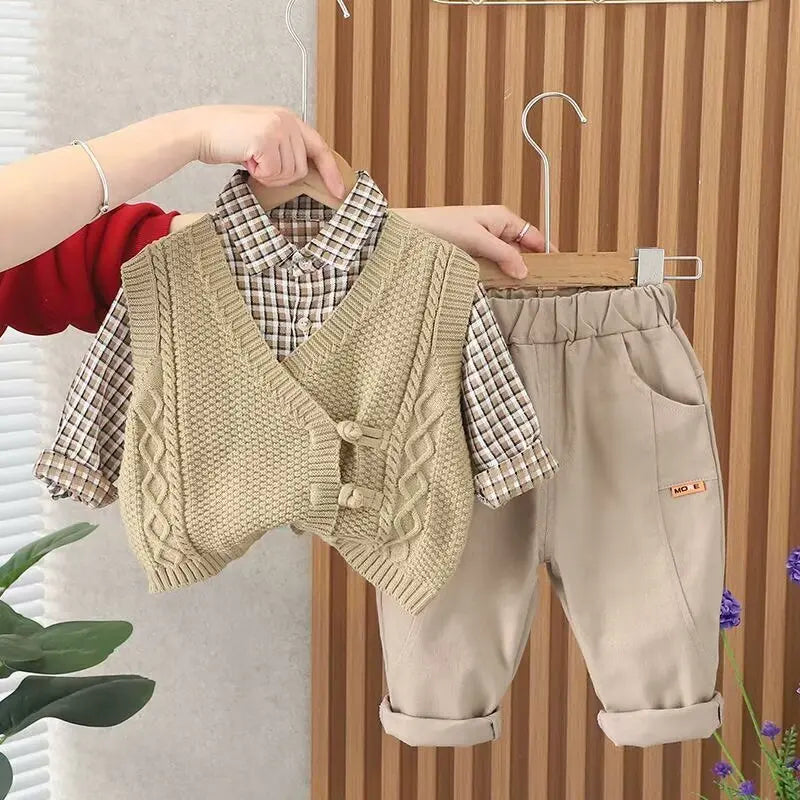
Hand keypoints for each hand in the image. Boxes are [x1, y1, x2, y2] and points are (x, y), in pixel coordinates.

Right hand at [191, 105, 345, 198]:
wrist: (201, 130)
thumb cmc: (229, 138)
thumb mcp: (265, 140)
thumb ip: (286, 149)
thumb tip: (303, 173)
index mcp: (290, 119)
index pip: (320, 148)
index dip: (331, 172)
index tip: (339, 191)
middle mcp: (288, 120)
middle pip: (301, 169)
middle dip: (280, 176)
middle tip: (258, 164)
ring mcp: (278, 128)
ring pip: (288, 173)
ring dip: (268, 175)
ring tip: (251, 159)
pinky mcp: (266, 138)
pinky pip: (273, 173)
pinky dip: (258, 174)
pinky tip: (246, 159)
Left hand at [393, 205, 547, 278]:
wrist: (409, 231)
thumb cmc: (440, 227)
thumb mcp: (477, 240)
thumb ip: (503, 254)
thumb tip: (524, 271)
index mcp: (502, 218)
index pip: (533, 236)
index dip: (546, 253)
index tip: (557, 271)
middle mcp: (494, 228)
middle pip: (521, 250)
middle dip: (528, 267)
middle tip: (538, 288)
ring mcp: (482, 242)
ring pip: (505, 260)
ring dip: (510, 273)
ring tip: (518, 291)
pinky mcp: (469, 254)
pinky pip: (490, 266)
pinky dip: (495, 276)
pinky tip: (496, 287)